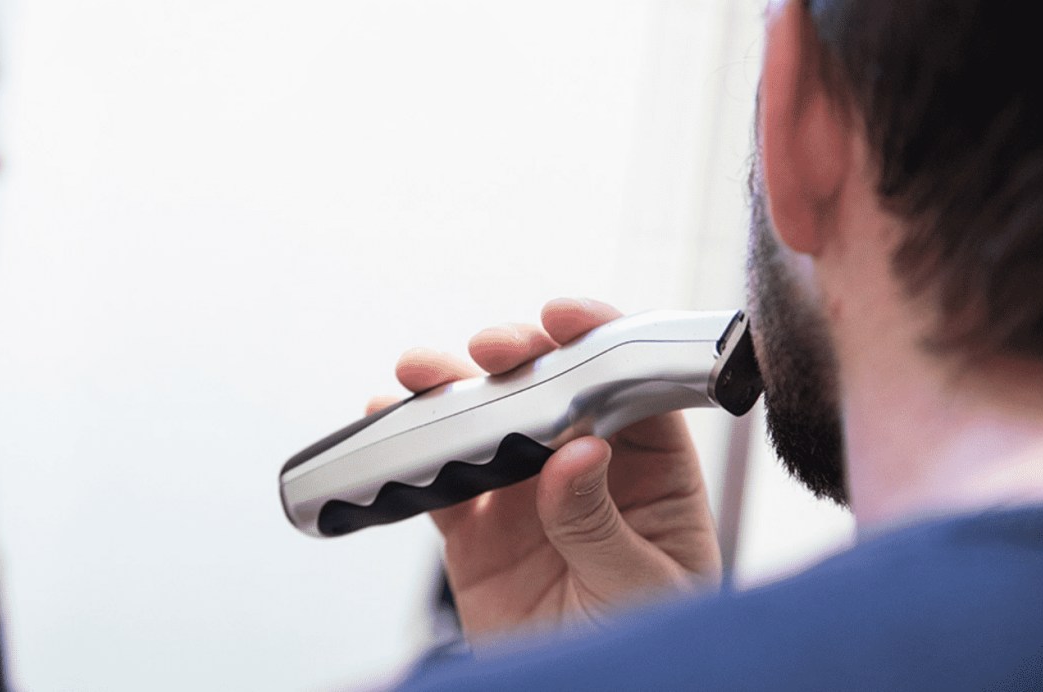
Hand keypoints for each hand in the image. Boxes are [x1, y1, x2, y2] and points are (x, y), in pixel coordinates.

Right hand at [370, 298, 721, 646]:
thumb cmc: (642, 648)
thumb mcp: (639, 591)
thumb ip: (601, 524)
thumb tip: (578, 453)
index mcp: (653, 475)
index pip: (630, 386)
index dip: (598, 340)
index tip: (563, 319)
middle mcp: (587, 470)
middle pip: (552, 388)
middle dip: (518, 356)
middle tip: (492, 350)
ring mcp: (526, 495)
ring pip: (489, 422)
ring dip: (452, 389)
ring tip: (420, 375)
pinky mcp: (476, 530)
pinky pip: (440, 479)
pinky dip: (410, 450)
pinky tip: (389, 424)